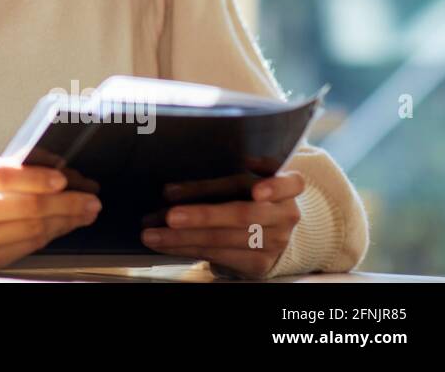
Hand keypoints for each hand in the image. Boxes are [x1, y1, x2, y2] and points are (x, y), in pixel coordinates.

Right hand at [0, 151, 100, 272]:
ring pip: (31, 230)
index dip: (35, 177)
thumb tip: (40, 164)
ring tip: (86, 211)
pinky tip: (63, 225)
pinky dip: (50, 235)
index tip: (62, 177)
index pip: (1, 178)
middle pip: (25, 208)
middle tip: (90, 197)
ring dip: (65, 221)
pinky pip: (26, 247)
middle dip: (65, 202)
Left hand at [140, 170, 304, 277]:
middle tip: (170, 216)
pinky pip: (219, 256)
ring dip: (183, 238)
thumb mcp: (241, 181)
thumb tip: (170, 192)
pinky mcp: (259, 263)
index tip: (257, 191)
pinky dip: (188, 249)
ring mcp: (275, 242)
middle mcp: (285, 216)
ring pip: (224, 240)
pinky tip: (167, 244)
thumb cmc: (251, 196)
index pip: (291, 184)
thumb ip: (213, 184)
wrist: (275, 230)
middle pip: (243, 215)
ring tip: (153, 234)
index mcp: (288, 187)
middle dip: (203, 216)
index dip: (274, 186)